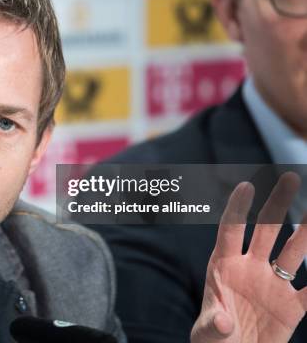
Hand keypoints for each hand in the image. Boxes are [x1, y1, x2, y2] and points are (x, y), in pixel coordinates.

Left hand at [191, 172, 306, 342]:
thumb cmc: (212, 342)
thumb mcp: (207, 333)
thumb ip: (213, 324)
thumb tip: (222, 321)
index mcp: (224, 266)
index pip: (230, 230)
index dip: (238, 208)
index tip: (246, 185)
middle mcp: (250, 268)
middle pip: (266, 229)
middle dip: (278, 203)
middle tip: (291, 176)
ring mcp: (272, 284)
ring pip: (295, 251)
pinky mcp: (292, 306)